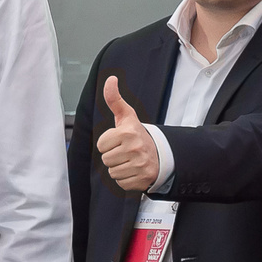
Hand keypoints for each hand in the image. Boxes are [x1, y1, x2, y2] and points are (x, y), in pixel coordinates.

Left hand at [96, 76, 161, 193]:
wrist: (160, 153)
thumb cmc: (137, 134)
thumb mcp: (126, 116)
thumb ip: (114, 99)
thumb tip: (110, 79)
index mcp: (128, 132)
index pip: (101, 145)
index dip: (108, 143)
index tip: (119, 140)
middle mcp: (135, 148)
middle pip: (105, 160)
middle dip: (113, 156)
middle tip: (125, 151)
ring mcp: (140, 165)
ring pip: (112, 172)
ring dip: (118, 168)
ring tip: (129, 160)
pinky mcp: (142, 179)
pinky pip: (120, 183)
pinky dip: (125, 178)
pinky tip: (134, 170)